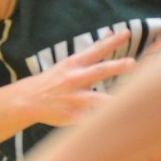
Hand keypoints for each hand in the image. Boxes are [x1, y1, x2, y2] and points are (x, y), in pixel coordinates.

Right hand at [18, 29, 135, 126]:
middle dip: (116, 67)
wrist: (29, 100)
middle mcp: (75, 79)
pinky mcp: (72, 116)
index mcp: (75, 64)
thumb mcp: (71, 63)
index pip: (97, 50)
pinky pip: (88, 120)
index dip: (112, 41)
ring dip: (111, 101)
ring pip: (95, 99)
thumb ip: (93, 50)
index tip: (126, 33)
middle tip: (132, 63)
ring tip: (128, 104)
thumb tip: (110, 33)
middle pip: (98, 71)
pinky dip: (98, 123)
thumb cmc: (55, 79)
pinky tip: (113, 127)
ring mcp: (73, 98)